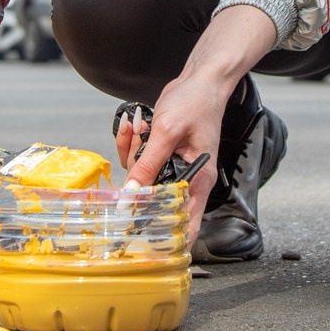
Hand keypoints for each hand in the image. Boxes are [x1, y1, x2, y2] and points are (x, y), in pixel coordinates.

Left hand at [122, 3, 278, 232]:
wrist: (199, 80)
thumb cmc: (196, 104)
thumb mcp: (167, 133)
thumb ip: (147, 165)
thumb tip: (130, 194)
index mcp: (198, 180)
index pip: (188, 223)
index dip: (169, 239)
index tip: (146, 249)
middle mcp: (186, 177)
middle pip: (154, 197)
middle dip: (138, 176)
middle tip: (138, 148)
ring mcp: (172, 165)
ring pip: (140, 177)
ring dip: (132, 152)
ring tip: (140, 128)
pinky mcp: (161, 153)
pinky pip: (138, 160)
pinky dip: (132, 143)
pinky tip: (135, 125)